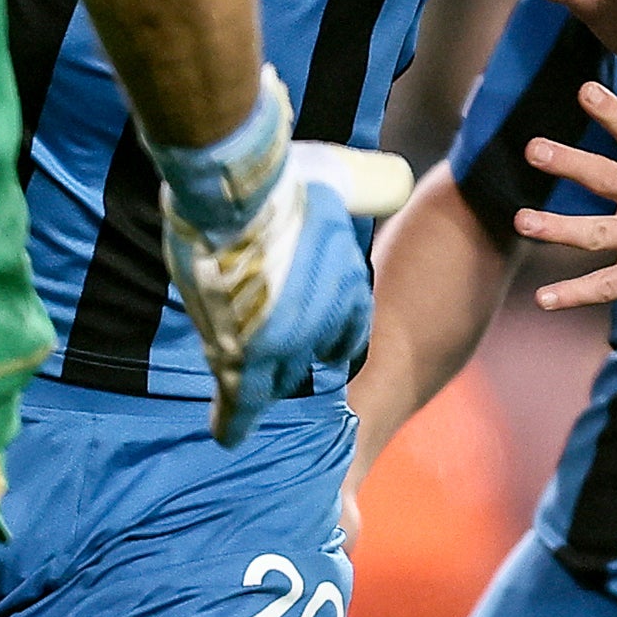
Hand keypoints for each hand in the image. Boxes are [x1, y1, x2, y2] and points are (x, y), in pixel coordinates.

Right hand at [169, 141, 417, 446]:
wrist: (242, 191)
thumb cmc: (287, 182)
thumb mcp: (341, 186)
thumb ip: (363, 194)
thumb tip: (390, 181)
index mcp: (350, 289)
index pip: (345, 334)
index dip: (325, 337)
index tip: (313, 342)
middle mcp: (322, 325)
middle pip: (309, 361)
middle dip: (293, 363)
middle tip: (271, 366)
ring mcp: (283, 344)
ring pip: (273, 382)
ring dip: (259, 388)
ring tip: (243, 407)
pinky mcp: (242, 354)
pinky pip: (239, 400)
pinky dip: (231, 419)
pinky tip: (226, 435)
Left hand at [514, 79, 616, 333]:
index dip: (612, 112)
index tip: (585, 91)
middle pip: (608, 178)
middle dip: (569, 163)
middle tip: (533, 148)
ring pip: (599, 234)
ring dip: (558, 228)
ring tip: (521, 221)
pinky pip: (609, 286)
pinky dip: (575, 294)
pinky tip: (543, 298)